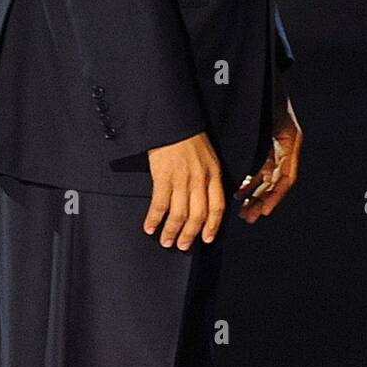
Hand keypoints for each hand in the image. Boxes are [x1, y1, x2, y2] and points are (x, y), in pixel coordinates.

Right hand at [144, 131, 225, 248]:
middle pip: (198, 215)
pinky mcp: (163, 176)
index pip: (217, 206)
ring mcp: (182, 178)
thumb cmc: (188, 137)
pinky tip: (150, 226)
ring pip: (180, 214)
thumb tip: (205, 199)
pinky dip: (154, 218)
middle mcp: (200, 178)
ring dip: (172, 231)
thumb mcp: (208, 156)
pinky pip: (160, 204)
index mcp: (213, 173)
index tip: (207, 238)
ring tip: (166, 240)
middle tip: (182, 246)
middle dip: (190, 234)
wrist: (172, 121)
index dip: (212, 225)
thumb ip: (208, 176)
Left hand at [233, 95, 301, 222]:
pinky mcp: (265, 142)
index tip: (265, 210)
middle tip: (249, 216)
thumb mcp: (269, 117)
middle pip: (276, 181)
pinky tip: (238, 190)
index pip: (286, 177)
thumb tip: (256, 173)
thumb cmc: (267, 91)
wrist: (262, 72)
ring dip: (256, 194)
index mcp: (290, 141)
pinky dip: (250, 180)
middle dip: (263, 200)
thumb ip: (263, 143)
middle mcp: (285, 146)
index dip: (275, 196)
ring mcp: (275, 145)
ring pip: (267, 177)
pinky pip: (260, 167)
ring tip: (242, 210)